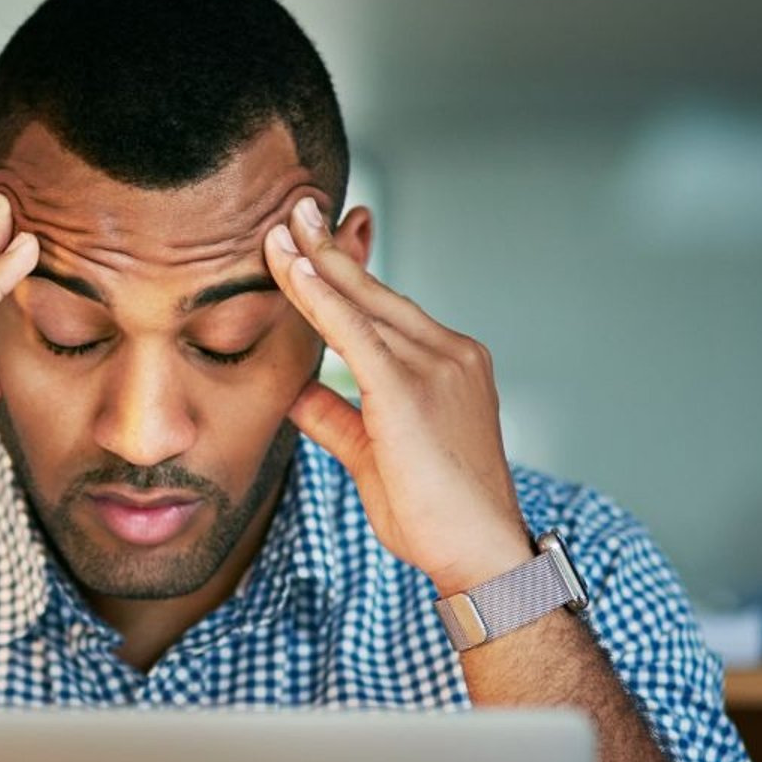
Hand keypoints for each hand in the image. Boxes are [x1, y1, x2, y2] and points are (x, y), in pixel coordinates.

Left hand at [263, 196, 532, 595]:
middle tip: (295, 207)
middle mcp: (449, 354)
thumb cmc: (435, 515)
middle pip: (376, 291)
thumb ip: (335, 418)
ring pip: (363, 304)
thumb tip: (295, 392)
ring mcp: (436, 367)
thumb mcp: (372, 456)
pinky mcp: (410, 391)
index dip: (347, 273)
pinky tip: (294, 271)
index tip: (315, 240)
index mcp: (448, 364)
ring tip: (282, 226)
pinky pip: (355, 334)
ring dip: (317, 263)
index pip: (386, 309)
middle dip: (330, 247)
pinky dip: (321, 300)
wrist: (478, 554)